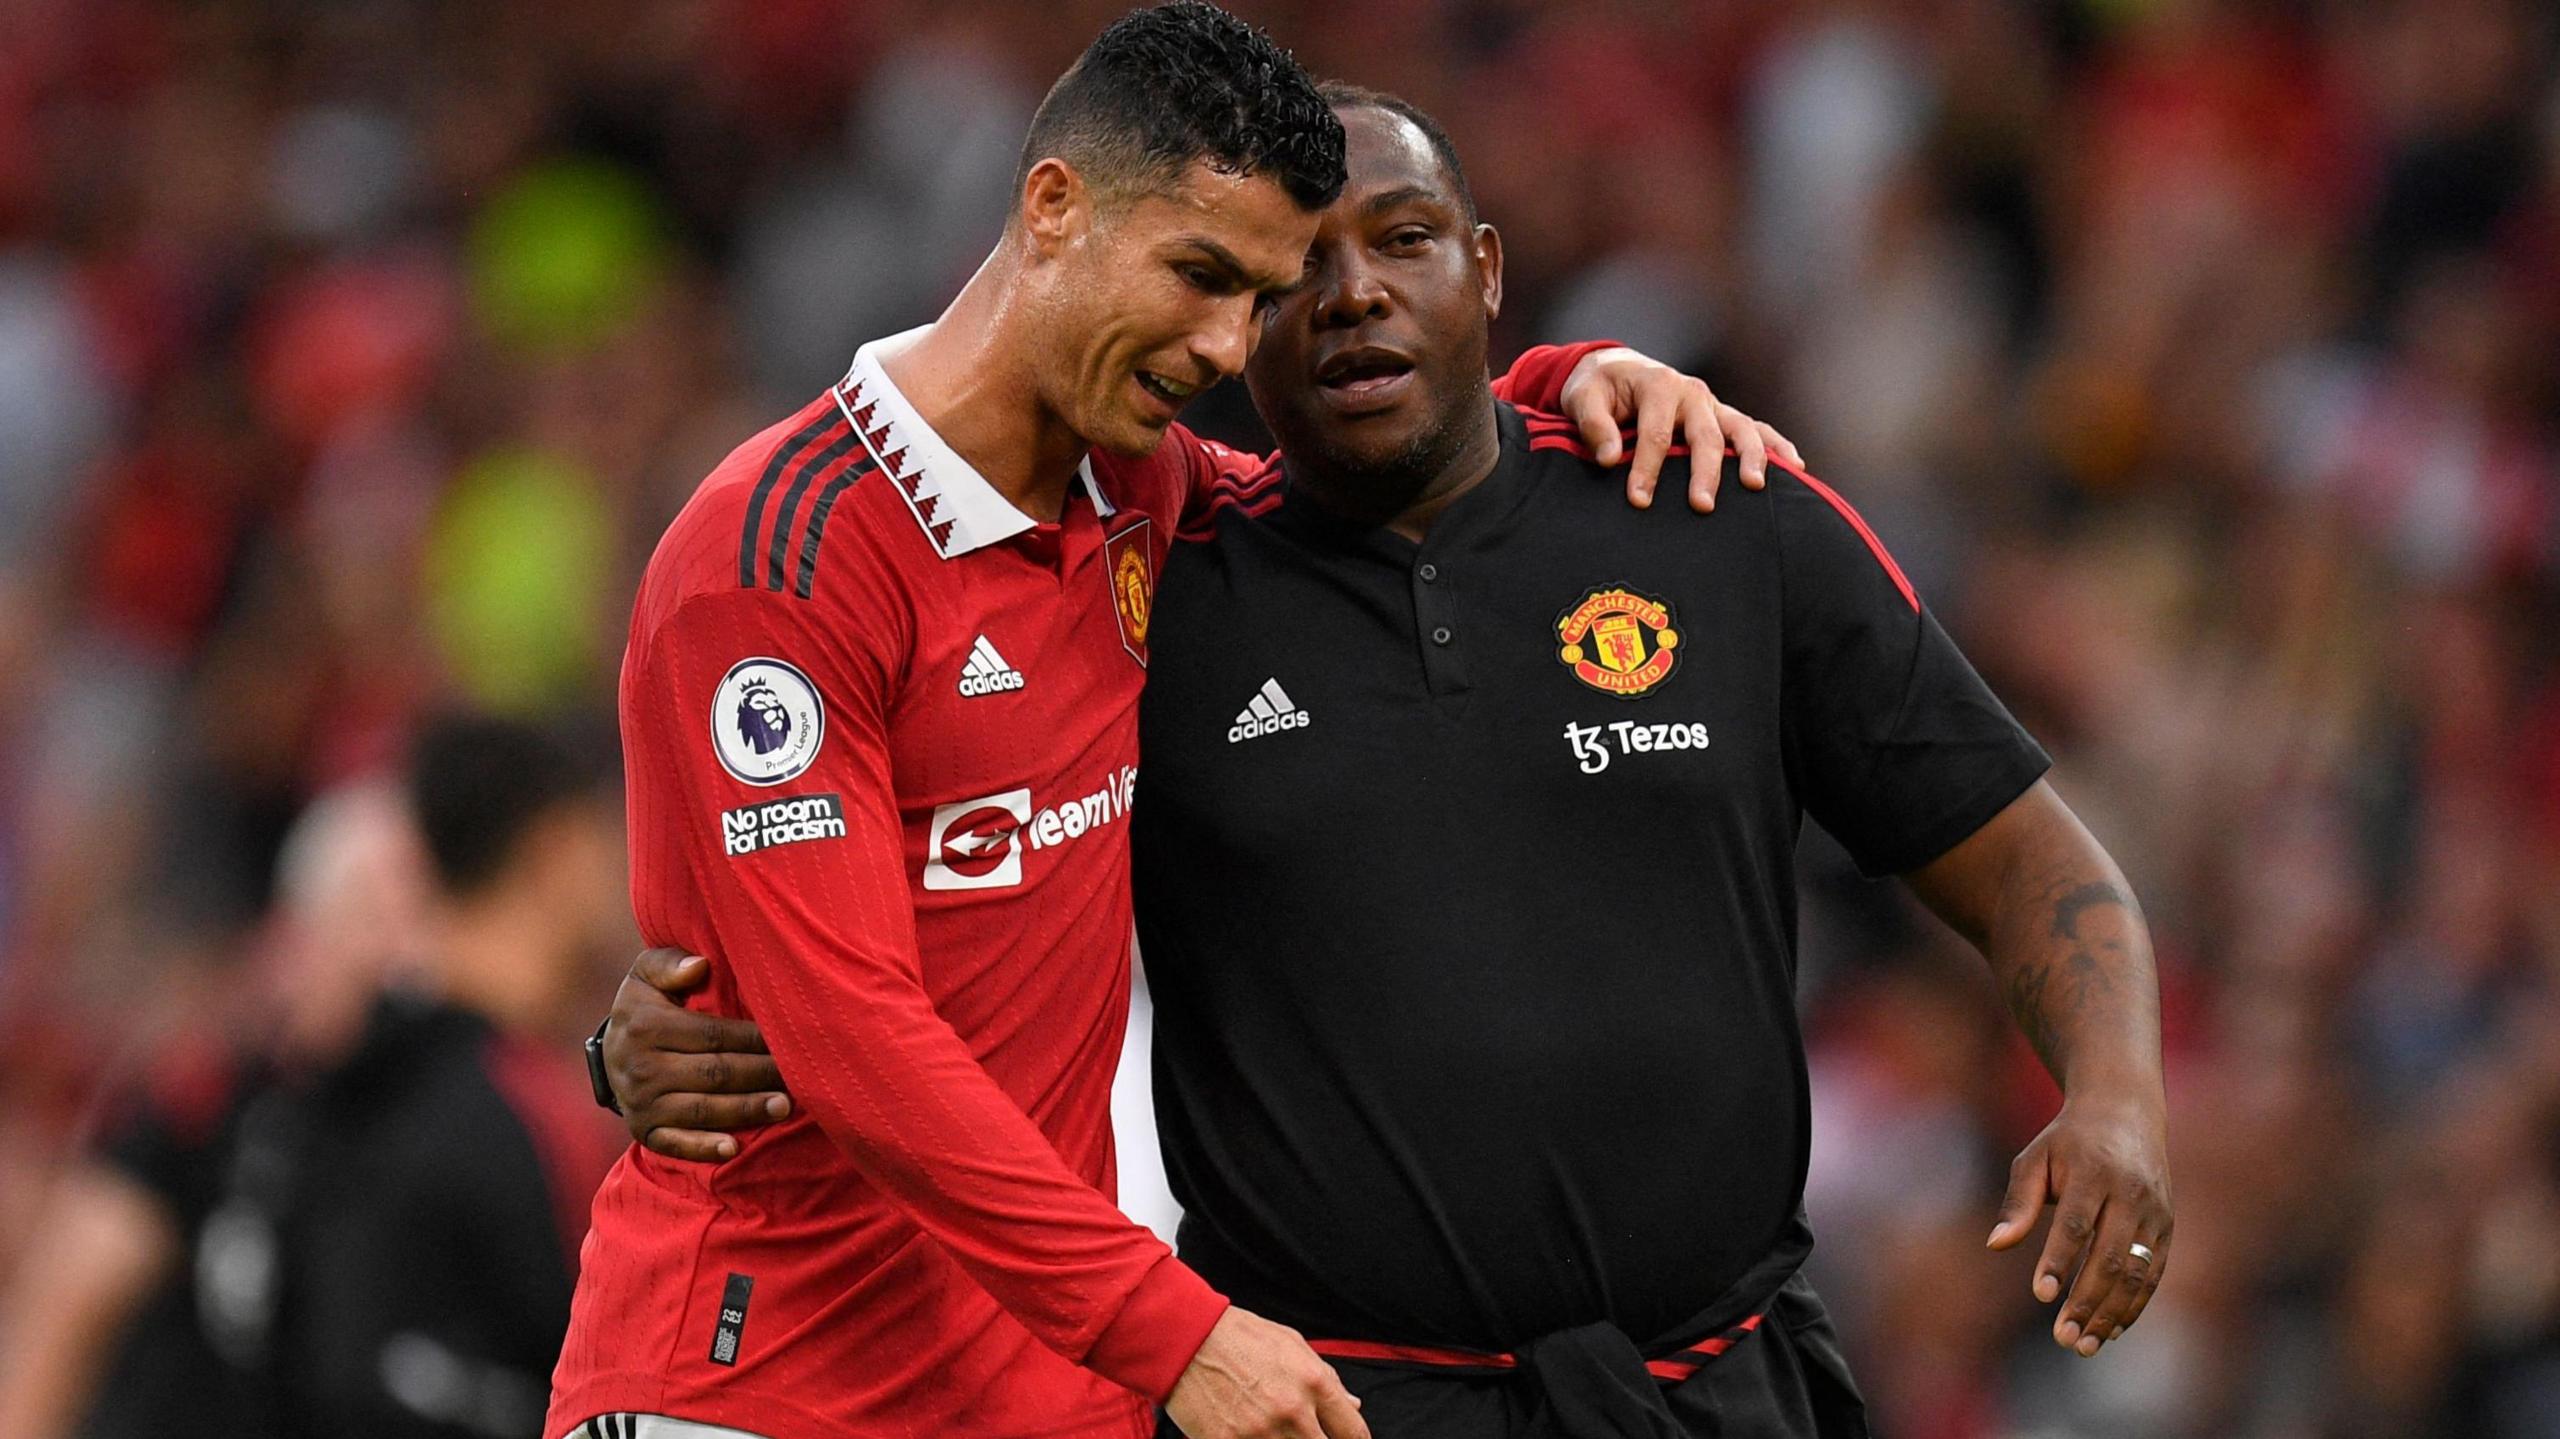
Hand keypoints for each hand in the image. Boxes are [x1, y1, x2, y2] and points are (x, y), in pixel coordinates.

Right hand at [602, 947, 791, 1161]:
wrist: (610, 1053)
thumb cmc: (645, 1007)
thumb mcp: (647, 975)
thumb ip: (669, 964)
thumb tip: (699, 966)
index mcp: (646, 1026)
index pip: (713, 1035)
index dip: (753, 1039)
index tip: (787, 1039)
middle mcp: (643, 1068)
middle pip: (714, 1074)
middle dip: (760, 1075)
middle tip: (799, 1077)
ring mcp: (642, 1103)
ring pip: (703, 1109)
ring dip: (745, 1110)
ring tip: (784, 1107)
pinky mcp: (644, 1131)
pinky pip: (675, 1144)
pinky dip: (703, 1148)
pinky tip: (733, 1149)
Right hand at [1165, 1307, 1369, 1438]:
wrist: (1184, 1338)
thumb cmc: (1240, 1337)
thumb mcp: (1292, 1345)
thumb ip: (1327, 1378)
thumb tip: (1353, 1405)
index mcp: (1314, 1383)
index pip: (1353, 1433)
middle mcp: (1292, 1412)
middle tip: (1307, 1434)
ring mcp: (1259, 1433)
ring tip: (1278, 1433)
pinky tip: (1252, 1434)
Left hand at [1556, 346, 1802, 512]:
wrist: (1615, 370)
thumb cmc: (1597, 388)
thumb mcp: (1583, 397)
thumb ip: (1593, 425)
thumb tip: (1608, 459)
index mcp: (1658, 385)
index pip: (1656, 433)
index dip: (1647, 468)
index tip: (1639, 500)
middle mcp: (1691, 392)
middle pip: (1704, 435)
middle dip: (1705, 471)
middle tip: (1702, 505)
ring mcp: (1712, 404)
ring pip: (1740, 430)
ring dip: (1751, 457)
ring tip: (1756, 487)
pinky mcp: (1722, 416)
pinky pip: (1755, 429)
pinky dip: (1776, 445)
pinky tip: (1794, 467)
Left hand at [1987, 1092, 2171, 1355]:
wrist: (2125, 1112)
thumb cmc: (2067, 1141)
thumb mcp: (2035, 1158)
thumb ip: (2018, 1202)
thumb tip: (1996, 1244)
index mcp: (2094, 1173)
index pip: (2076, 1224)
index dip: (2059, 1260)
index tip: (2041, 1294)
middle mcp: (2130, 1194)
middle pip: (2109, 1256)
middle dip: (2086, 1300)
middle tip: (2062, 1336)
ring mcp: (2154, 1213)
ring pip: (2136, 1272)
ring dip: (2111, 1313)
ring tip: (2083, 1344)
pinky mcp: (2166, 1227)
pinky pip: (2153, 1273)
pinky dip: (2134, 1305)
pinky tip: (2111, 1330)